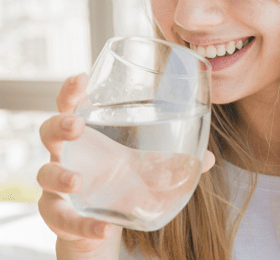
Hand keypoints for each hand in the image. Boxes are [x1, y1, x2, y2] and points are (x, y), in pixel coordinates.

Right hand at [36, 74, 215, 258]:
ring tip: (77, 180)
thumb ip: (172, 163)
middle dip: (59, 125)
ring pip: (46, 174)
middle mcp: (68, 156)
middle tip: (77, 126)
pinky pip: (64, 219)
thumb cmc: (120, 183)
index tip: (81, 77)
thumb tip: (209, 158)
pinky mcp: (59, 216)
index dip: (71, 91)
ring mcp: (58, 186)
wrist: (102, 225)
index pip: (72, 106)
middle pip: (49, 132)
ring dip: (60, 175)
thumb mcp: (145, 169)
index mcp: (88, 137)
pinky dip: (83, 224)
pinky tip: (103, 228)